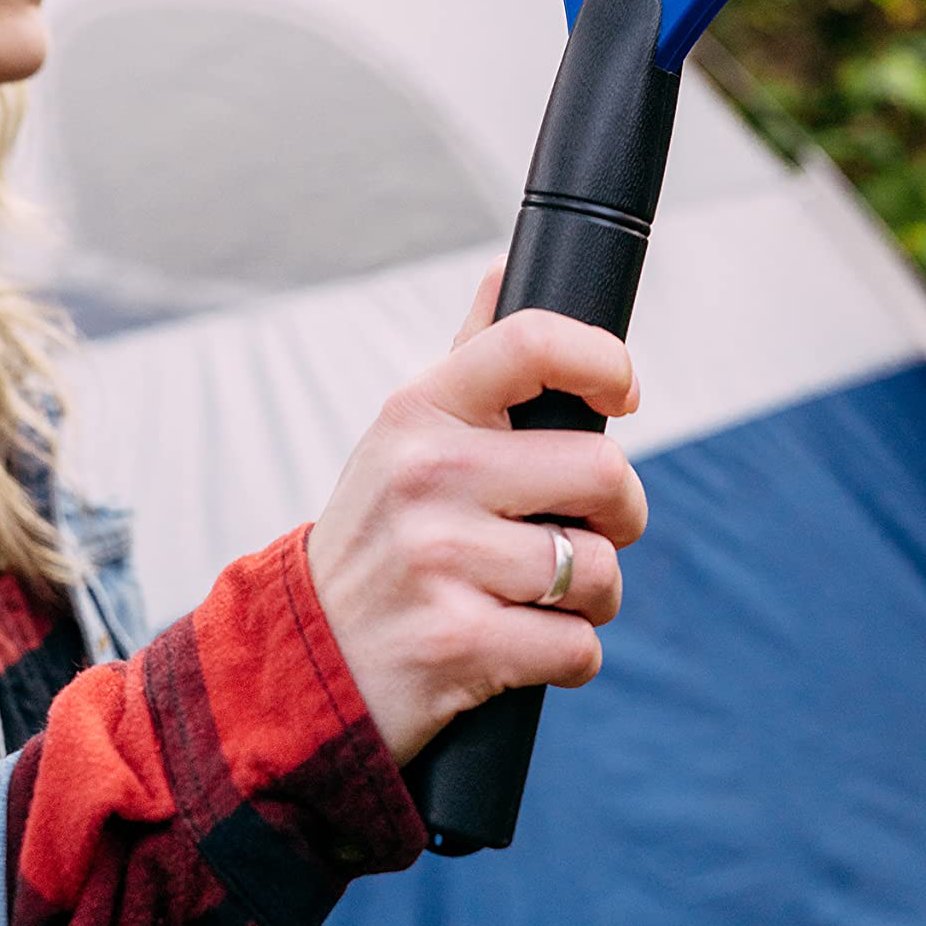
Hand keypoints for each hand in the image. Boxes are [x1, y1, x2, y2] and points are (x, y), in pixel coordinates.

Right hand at [305, 264, 646, 767]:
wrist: (303, 658)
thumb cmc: (380, 535)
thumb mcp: (404, 436)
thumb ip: (469, 357)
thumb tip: (505, 266)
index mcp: (423, 409)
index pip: (533, 342)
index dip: (604, 361)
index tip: (622, 397)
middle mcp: (430, 474)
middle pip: (601, 472)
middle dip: (620, 514)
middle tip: (593, 529)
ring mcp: (441, 560)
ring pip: (598, 569)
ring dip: (595, 596)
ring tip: (550, 596)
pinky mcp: (457, 644)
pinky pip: (577, 647)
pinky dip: (572, 655)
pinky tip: (528, 646)